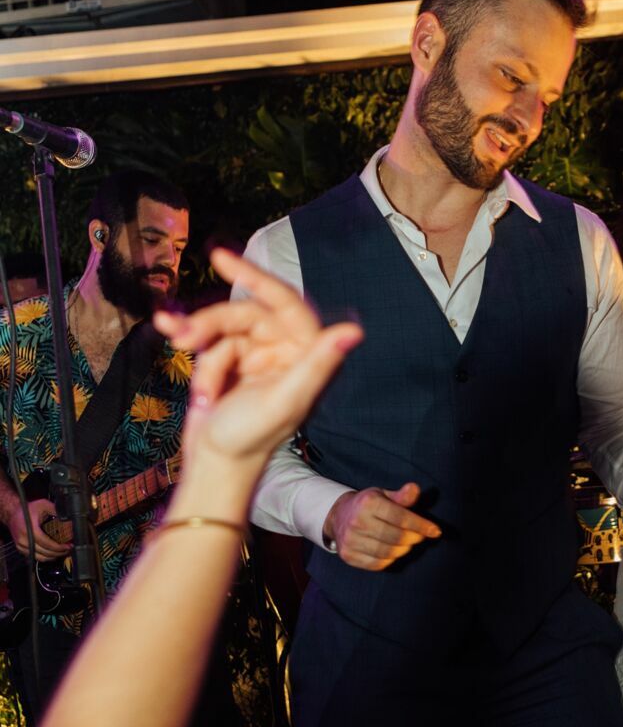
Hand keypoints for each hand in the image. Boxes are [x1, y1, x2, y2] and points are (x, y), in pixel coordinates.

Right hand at [3, 496, 68, 559]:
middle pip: (45, 553)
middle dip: (59, 553)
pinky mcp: (21, 549)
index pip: (47, 544)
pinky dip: (45, 557)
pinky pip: (35, 556)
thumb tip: (68, 518)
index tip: (68, 546)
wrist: (12, 513)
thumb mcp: (43, 505)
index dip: (59, 547)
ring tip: (62, 552)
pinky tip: (53, 553)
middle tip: (68, 549)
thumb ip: (55, 510)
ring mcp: (21, 546)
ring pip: (40, 557)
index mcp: (30, 530)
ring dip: (53, 556)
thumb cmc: (27, 509)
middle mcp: (24, 540)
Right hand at [154, 247, 361, 474]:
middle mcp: (283, 351)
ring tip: (195, 383)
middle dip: (212, 325)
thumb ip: (317, 363)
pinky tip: (164, 324)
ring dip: (200, 348)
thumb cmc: (250, 440)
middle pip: (243, 314)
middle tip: (185, 338)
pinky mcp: (228, 363)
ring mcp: (255, 356)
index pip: (283, 303)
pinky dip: (185, 334)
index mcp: (305, 356)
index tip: (220, 259)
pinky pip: (206, 338)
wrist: (213, 467)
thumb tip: (353, 331)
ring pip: (220, 327)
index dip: (254, 277)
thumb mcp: (285, 399)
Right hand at [324, 482, 440, 570]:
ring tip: (407, 543)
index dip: (422, 526)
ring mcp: (351, 540)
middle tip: (419, 536)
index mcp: (368, 503)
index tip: (435, 531)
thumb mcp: (383, 495)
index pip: (402, 518)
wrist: (338, 516)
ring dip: (404, 549)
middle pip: (397, 538)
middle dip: (415, 538)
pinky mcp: (349, 555)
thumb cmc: (368, 504)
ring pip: (389, 553)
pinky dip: (391, 559)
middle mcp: (357, 522)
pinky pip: (378, 564)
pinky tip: (394, 551)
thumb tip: (415, 489)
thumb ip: (402, 496)